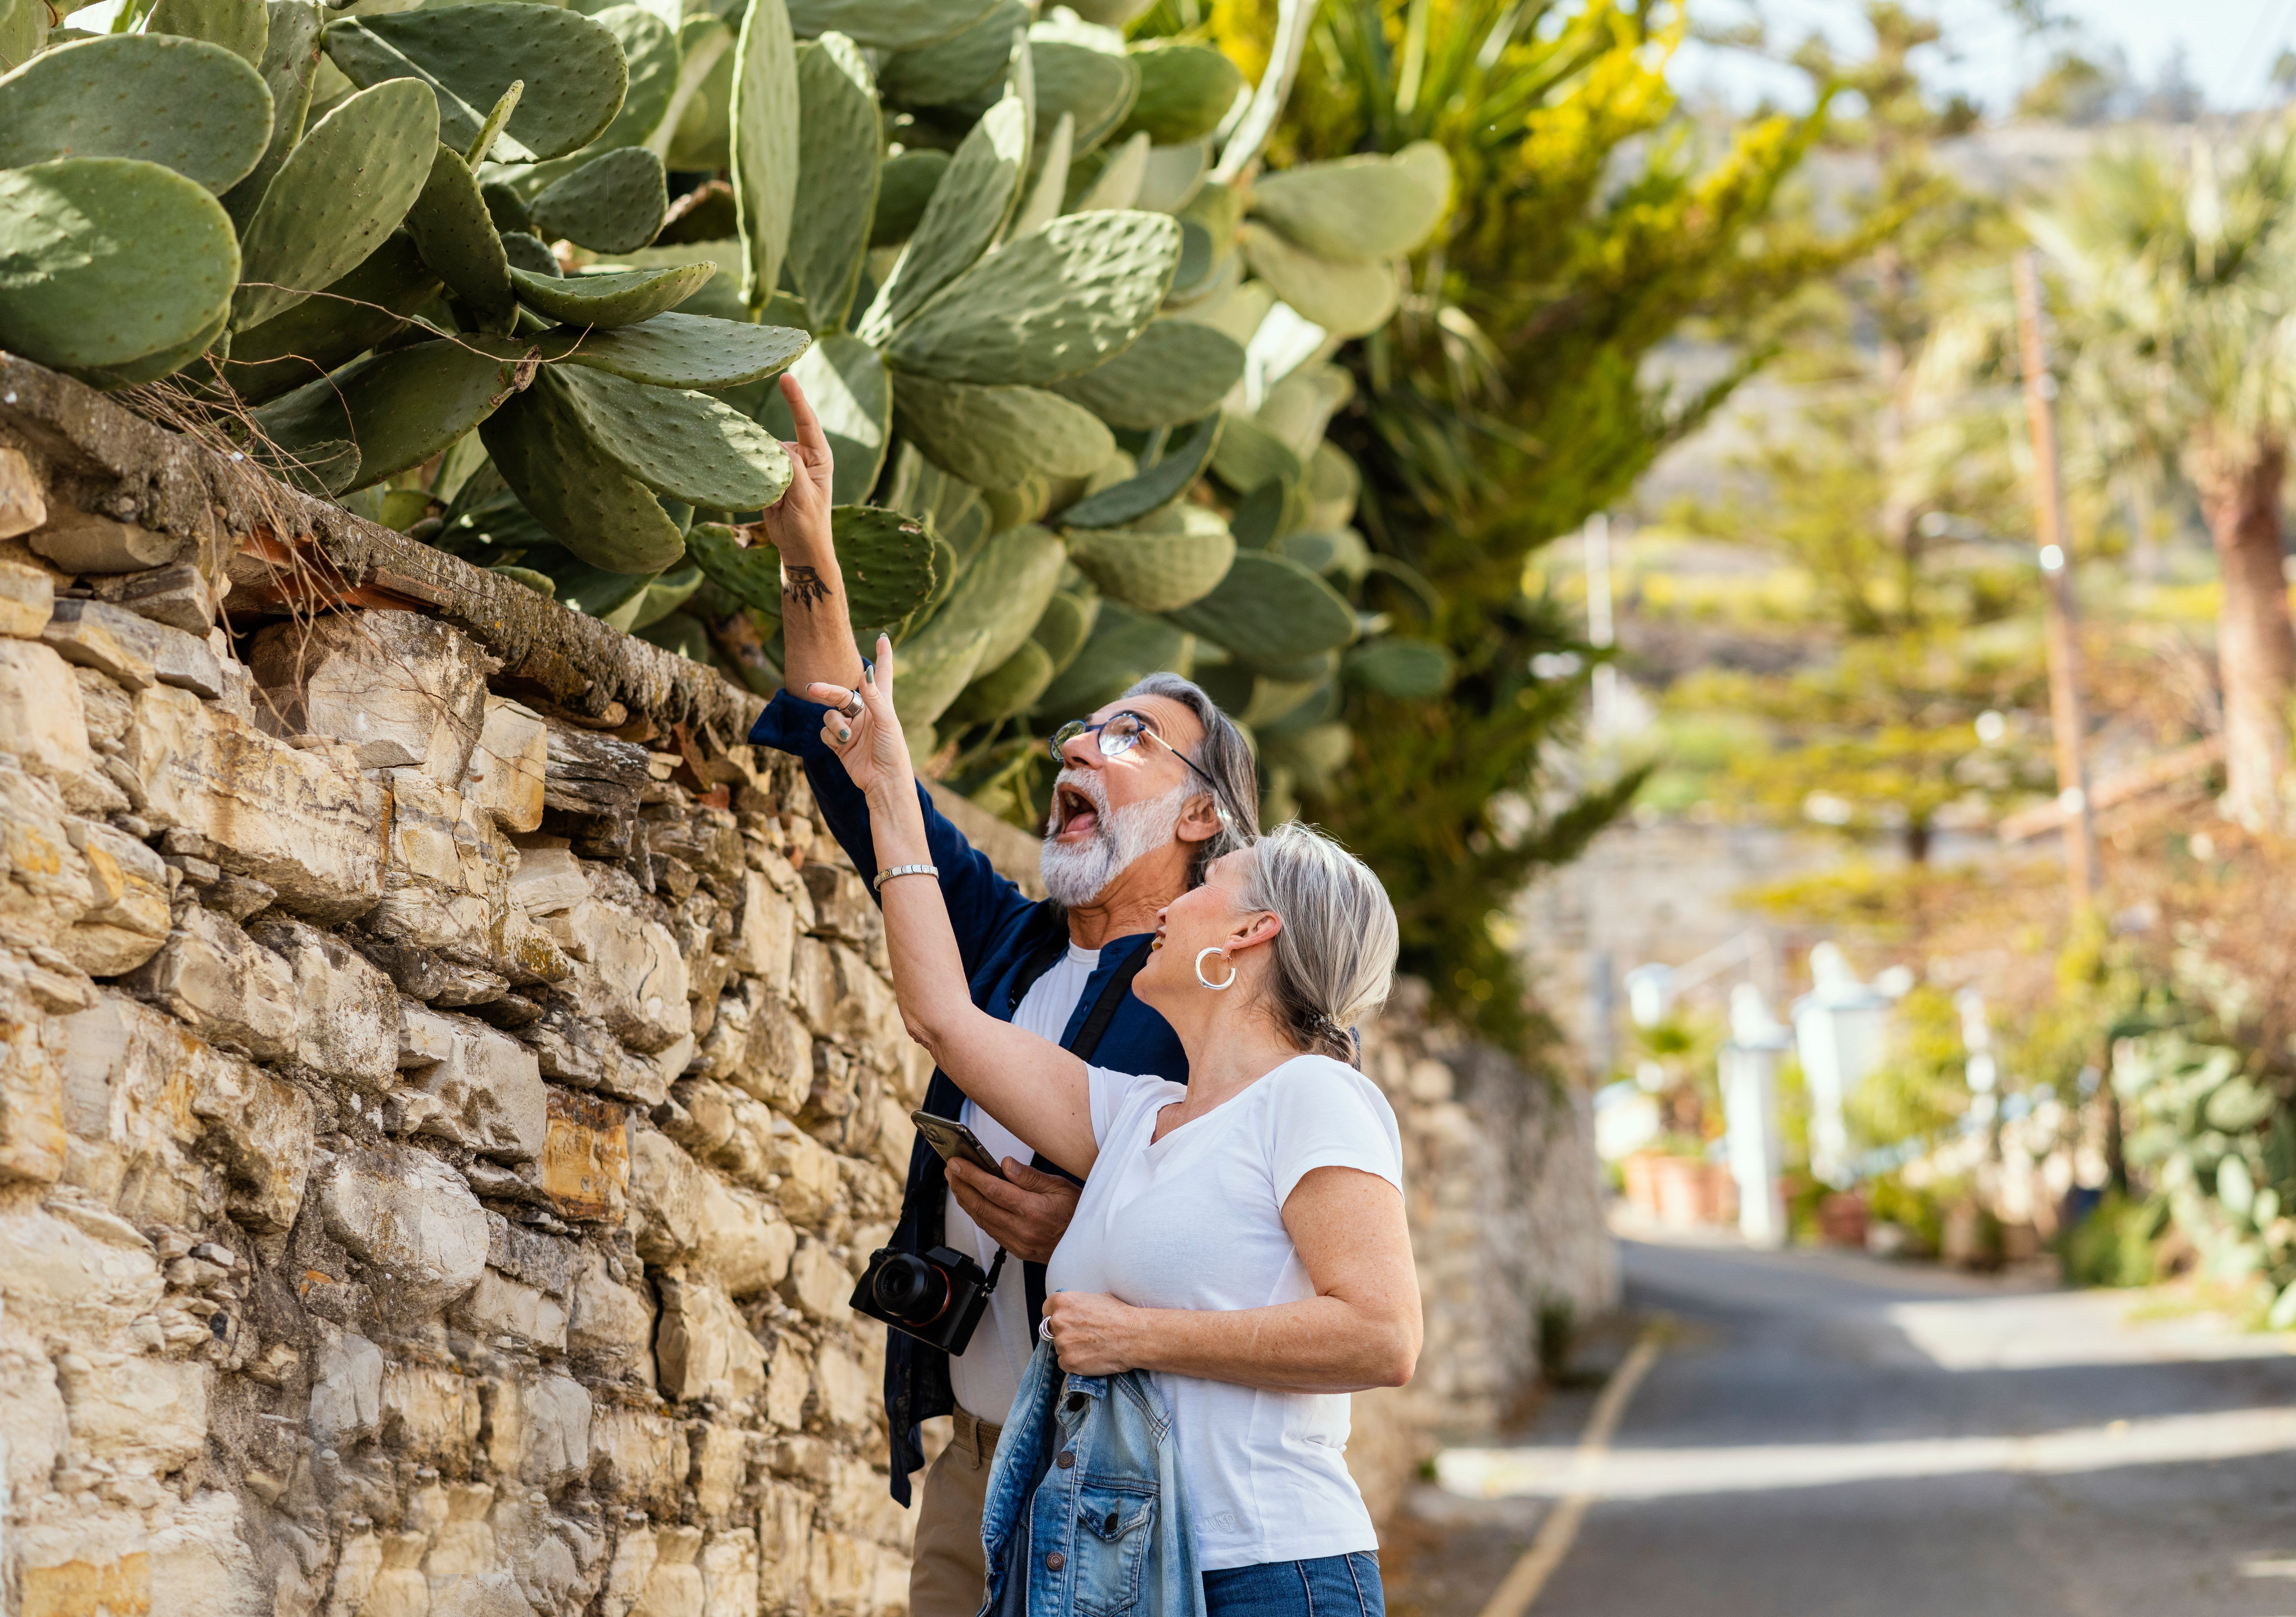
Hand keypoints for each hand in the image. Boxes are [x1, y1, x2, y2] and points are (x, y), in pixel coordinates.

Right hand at [756, 372, 834, 563]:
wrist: (799, 548)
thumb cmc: (809, 524)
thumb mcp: (804, 495)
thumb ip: (790, 468)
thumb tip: (772, 444)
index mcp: (819, 456)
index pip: (806, 422)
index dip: (795, 399)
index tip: (786, 378)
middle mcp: (801, 456)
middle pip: (777, 437)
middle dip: (763, 443)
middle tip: (767, 474)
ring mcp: (783, 466)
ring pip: (762, 450)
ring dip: (754, 459)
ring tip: (764, 489)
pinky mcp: (768, 476)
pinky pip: (753, 464)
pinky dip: (747, 468)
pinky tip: (744, 477)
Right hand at [810, 634, 907, 794]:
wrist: (883, 782)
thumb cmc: (893, 751)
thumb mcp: (887, 722)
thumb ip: (875, 697)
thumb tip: (866, 671)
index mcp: (882, 704)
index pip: (882, 674)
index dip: (883, 656)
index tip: (883, 638)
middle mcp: (865, 713)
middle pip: (842, 694)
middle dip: (827, 691)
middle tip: (813, 688)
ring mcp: (852, 728)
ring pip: (830, 715)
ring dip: (835, 724)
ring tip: (847, 736)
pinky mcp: (841, 744)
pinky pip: (826, 733)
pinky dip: (832, 737)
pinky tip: (843, 745)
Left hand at [947, 1157, 1081, 1264]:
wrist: (1088, 1245)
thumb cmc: (1077, 1212)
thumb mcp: (1060, 1186)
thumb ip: (1029, 1177)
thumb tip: (1004, 1163)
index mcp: (1032, 1210)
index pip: (993, 1189)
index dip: (971, 1175)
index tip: (956, 1163)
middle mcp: (1022, 1229)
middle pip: (981, 1205)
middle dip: (961, 1185)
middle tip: (949, 1169)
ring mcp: (1017, 1242)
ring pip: (982, 1220)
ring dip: (965, 1200)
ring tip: (956, 1182)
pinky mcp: (1017, 1250)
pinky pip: (990, 1231)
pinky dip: (977, 1215)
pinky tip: (972, 1203)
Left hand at [1043, 1291, 1143, 1375]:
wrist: (1134, 1336)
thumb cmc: (1120, 1315)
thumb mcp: (1096, 1298)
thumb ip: (1077, 1304)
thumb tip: (1072, 1310)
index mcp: (1062, 1301)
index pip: (1047, 1310)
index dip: (1057, 1316)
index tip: (1066, 1322)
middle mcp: (1058, 1320)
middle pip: (1052, 1329)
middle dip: (1064, 1332)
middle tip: (1083, 1336)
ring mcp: (1062, 1342)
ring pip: (1059, 1347)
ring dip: (1071, 1348)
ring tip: (1092, 1347)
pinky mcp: (1068, 1361)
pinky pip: (1064, 1363)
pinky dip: (1075, 1362)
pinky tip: (1091, 1357)